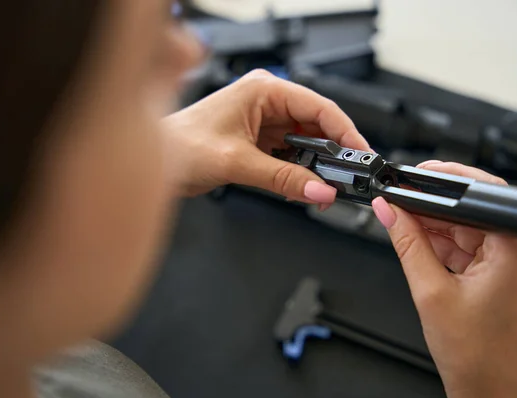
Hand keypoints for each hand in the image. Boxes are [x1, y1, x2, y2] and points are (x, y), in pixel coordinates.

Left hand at [163, 69, 369, 205]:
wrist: (155, 162)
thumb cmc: (179, 146)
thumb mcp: (238, 163)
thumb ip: (283, 178)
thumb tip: (319, 190)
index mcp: (262, 89)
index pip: (319, 107)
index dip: (345, 132)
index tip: (361, 155)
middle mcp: (265, 100)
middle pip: (316, 125)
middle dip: (331, 154)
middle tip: (344, 179)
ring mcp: (263, 120)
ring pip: (305, 142)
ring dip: (314, 166)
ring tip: (321, 187)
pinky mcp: (259, 139)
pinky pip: (290, 153)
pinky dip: (298, 171)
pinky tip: (300, 185)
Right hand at [371, 161, 516, 397]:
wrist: (487, 389)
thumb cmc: (473, 354)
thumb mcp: (429, 291)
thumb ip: (407, 243)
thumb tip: (389, 210)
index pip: (477, 198)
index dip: (439, 185)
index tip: (411, 182)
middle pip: (473, 211)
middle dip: (433, 208)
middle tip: (400, 208)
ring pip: (471, 226)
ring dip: (438, 227)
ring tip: (409, 236)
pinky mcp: (511, 271)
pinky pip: (475, 244)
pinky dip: (449, 244)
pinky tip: (424, 247)